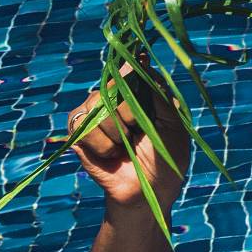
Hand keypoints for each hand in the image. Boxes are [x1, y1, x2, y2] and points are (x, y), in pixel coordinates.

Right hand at [67, 72, 187, 216]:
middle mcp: (114, 96)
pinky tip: (112, 155)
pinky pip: (83, 126)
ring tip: (125, 146)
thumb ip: (156, 92)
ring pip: (97, 106)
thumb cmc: (166, 158)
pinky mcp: (79, 131)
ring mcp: (94, 112)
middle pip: (112, 85)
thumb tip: (138, 59)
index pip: (130, 70)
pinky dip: (102, 145)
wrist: (150, 192)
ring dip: (116, 133)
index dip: (134, 84)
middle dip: (129, 115)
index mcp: (139, 91)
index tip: (146, 106)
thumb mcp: (172, 123)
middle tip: (138, 134)